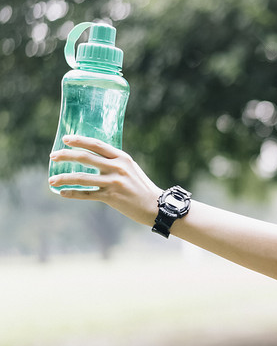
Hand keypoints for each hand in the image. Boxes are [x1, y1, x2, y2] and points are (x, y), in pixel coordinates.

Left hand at [48, 135, 162, 226]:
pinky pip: (87, 194)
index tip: (65, 139)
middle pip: (85, 158)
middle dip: (66, 156)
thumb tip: (94, 158)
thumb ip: (114, 162)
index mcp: (122, 157)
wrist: (156, 206)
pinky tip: (63, 193)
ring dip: (64, 178)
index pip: (97, 144)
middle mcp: (117, 167)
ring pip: (82, 177)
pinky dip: (73, 194)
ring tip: (52, 180)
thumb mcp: (131, 169)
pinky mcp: (111, 197)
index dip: (79, 141)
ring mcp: (114, 182)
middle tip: (52, 156)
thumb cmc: (141, 187)